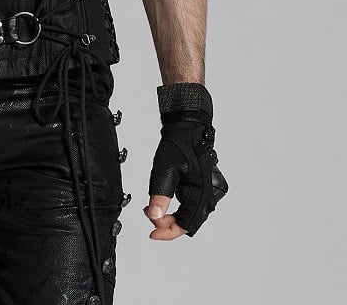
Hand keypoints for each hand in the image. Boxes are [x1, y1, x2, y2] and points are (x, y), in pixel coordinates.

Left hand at [145, 83, 228, 239]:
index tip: (152, 232)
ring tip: (154, 208)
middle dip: (168, 224)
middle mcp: (209, 195)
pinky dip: (178, 209)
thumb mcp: (164, 168)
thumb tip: (154, 216)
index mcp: (202, 191)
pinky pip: (192, 206)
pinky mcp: (204, 188)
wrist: (188, 128)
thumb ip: (160, 194)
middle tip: (150, 216)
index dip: (168, 232)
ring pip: (190, 215)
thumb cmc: (179, 144)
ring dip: (173, 217)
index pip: (186, 224)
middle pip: (189, 222)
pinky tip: (165, 203)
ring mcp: (209, 192)